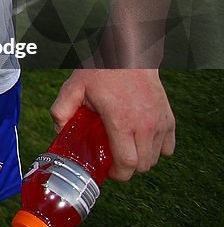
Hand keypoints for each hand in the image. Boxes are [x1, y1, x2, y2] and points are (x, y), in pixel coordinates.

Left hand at [51, 69, 174, 181]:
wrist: (128, 52)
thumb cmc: (101, 69)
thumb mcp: (74, 87)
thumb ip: (61, 110)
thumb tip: (58, 131)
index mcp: (121, 121)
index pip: (128, 164)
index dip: (117, 174)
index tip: (107, 170)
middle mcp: (145, 125)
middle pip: (143, 166)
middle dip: (127, 168)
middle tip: (112, 158)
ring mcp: (160, 122)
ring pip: (155, 158)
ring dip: (141, 159)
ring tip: (125, 146)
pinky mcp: (168, 117)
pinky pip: (168, 147)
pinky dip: (156, 149)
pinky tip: (141, 140)